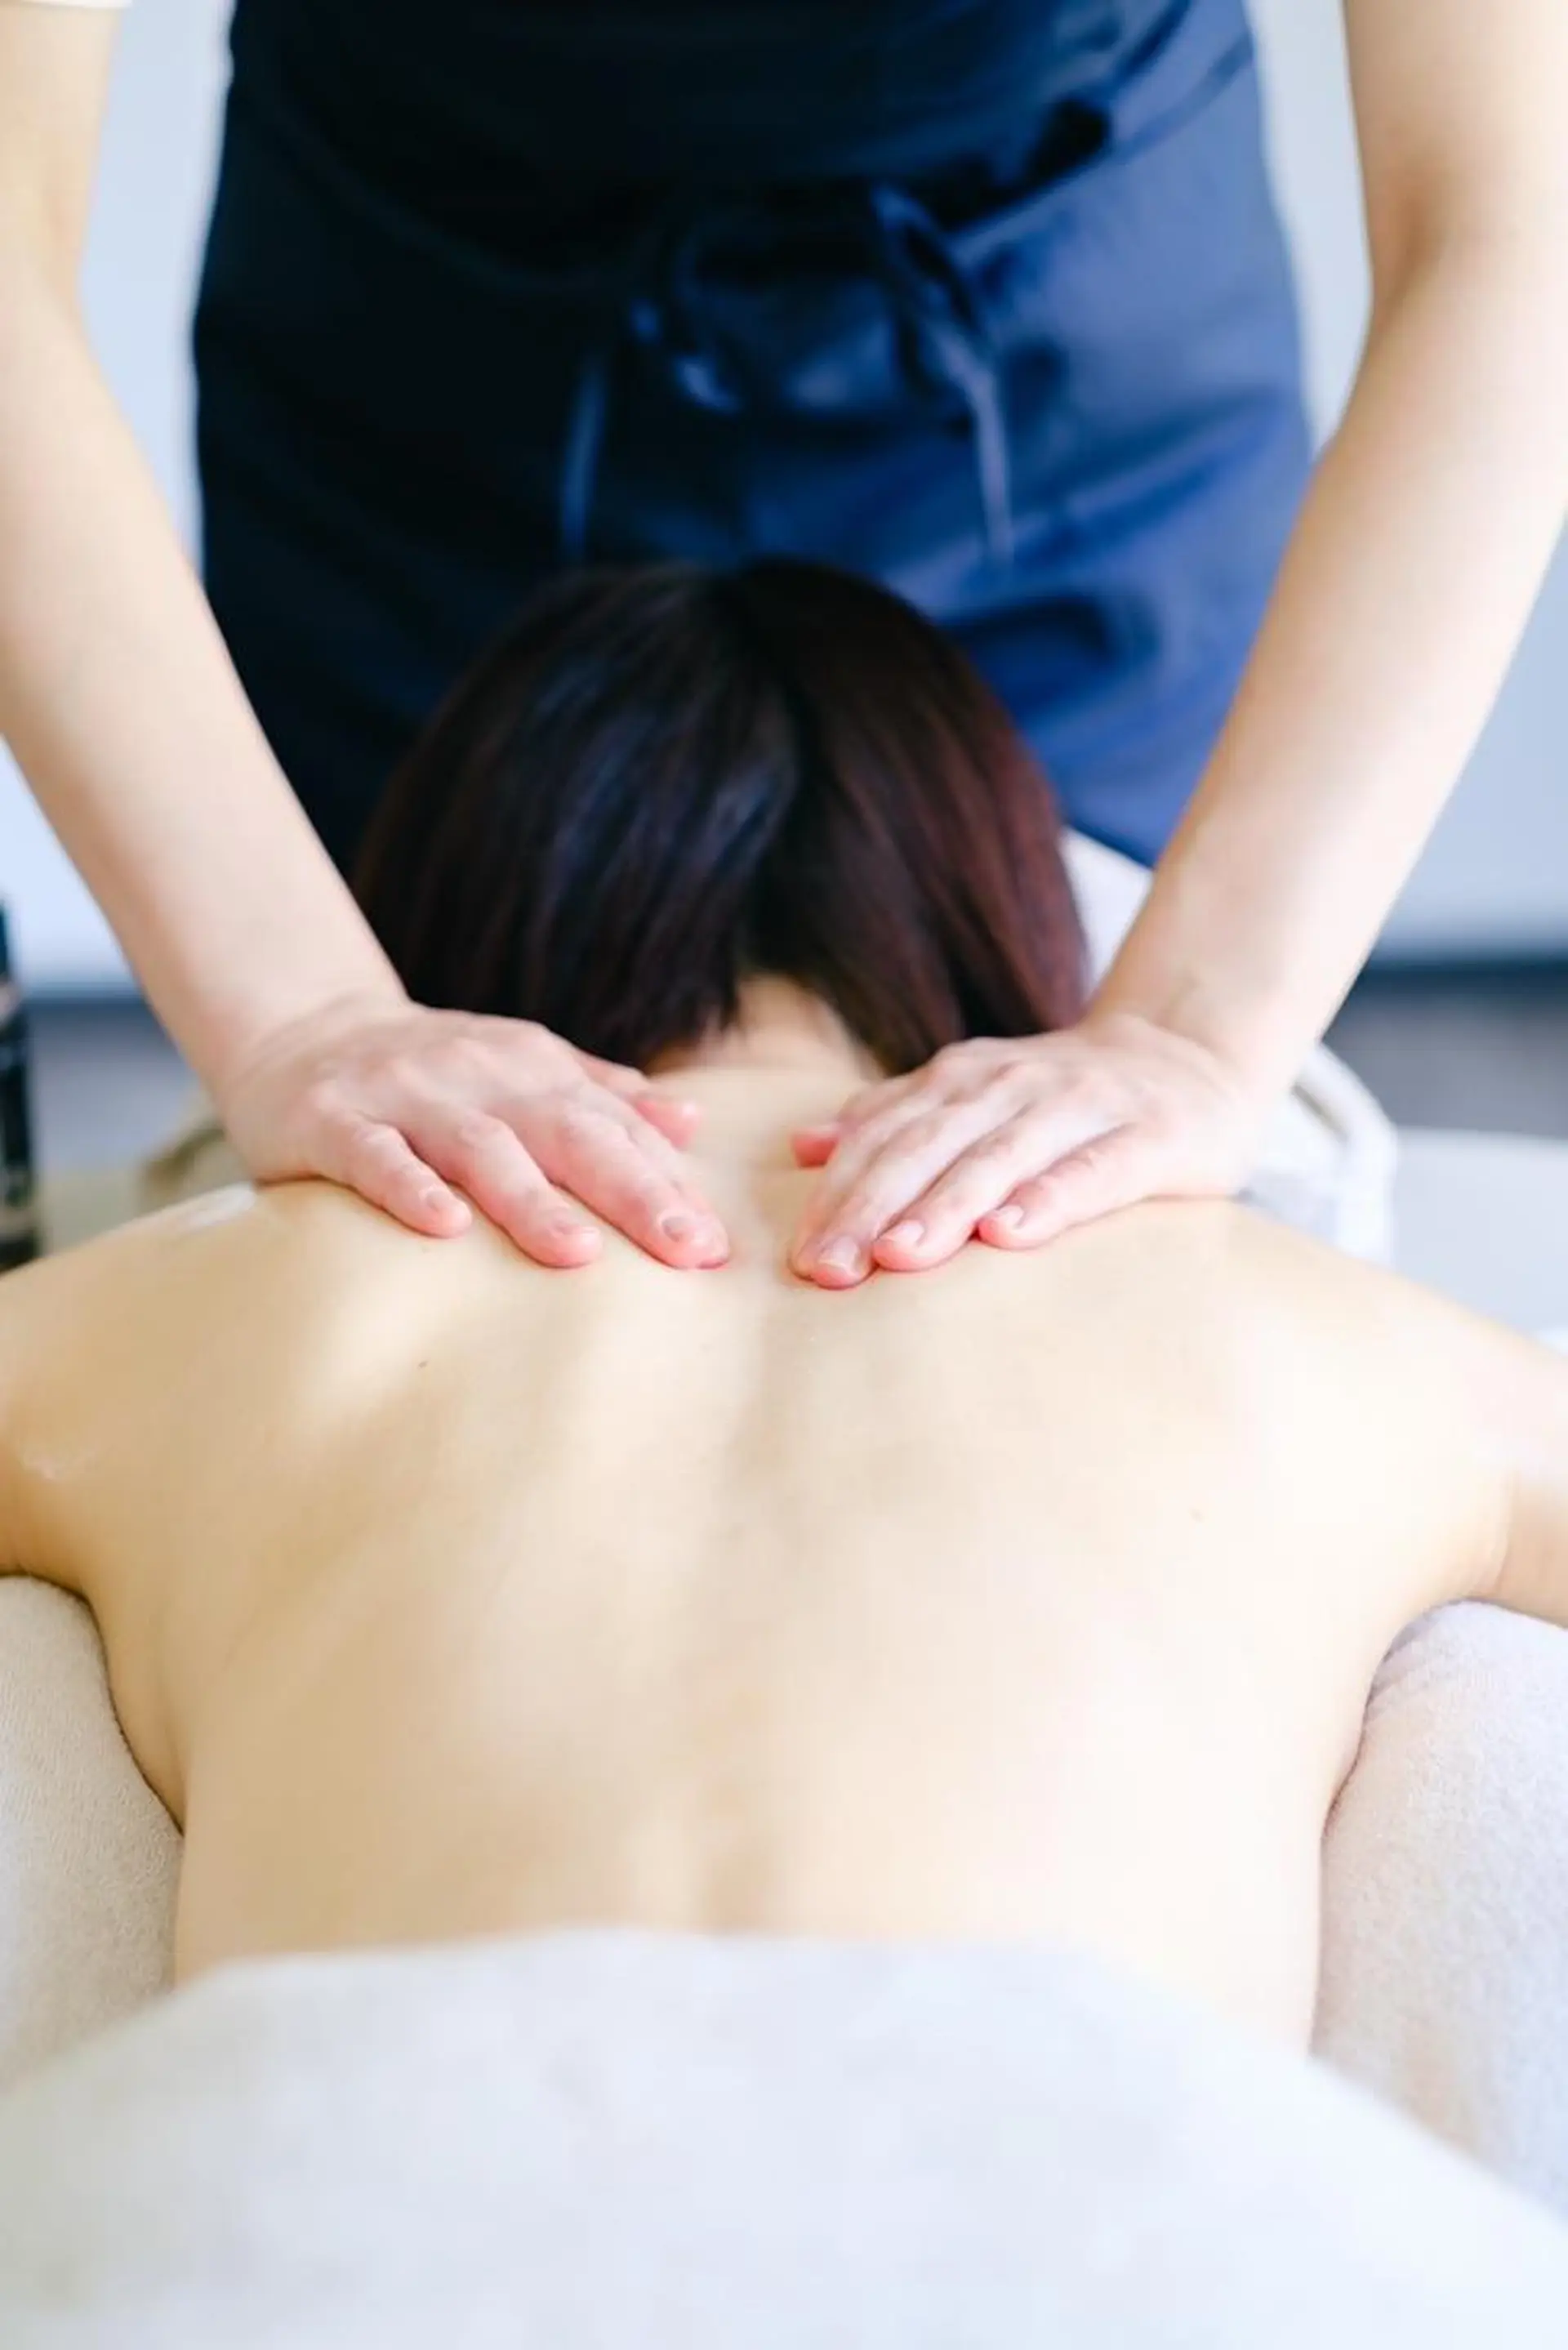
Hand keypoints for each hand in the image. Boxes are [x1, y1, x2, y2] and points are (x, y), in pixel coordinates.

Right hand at [215, 991, 727, 1269]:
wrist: (297, 1026)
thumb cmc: (429, 1073)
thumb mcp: (521, 1069)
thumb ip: (601, 1096)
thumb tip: (692, 1123)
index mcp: (533, 1067)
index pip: (615, 1126)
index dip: (670, 1182)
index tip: (719, 1245)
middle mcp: (478, 1075)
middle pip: (568, 1132)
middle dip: (633, 1192)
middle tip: (688, 1253)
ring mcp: (404, 1095)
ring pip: (478, 1147)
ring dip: (531, 1198)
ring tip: (580, 1252)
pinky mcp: (331, 1119)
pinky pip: (374, 1155)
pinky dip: (409, 1187)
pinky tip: (443, 1226)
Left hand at [788, 1012, 1268, 1286]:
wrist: (1192, 1056)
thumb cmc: (1065, 1098)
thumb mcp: (974, 1095)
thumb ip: (896, 1118)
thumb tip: (803, 1148)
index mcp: (963, 1079)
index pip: (887, 1137)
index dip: (841, 1193)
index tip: (802, 1256)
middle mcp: (1013, 1085)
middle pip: (929, 1148)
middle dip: (873, 1208)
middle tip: (830, 1271)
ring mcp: (1081, 1105)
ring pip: (1000, 1157)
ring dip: (945, 1206)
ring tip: (898, 1256)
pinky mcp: (1149, 1136)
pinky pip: (1092, 1169)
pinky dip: (1048, 1198)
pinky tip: (1009, 1233)